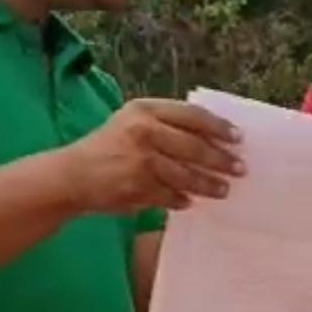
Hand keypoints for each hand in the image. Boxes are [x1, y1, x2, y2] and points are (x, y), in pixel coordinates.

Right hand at [60, 98, 245, 213]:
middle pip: (195, 146)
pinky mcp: (137, 186)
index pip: (192, 115)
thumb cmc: (109, 147)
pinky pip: (170, 195)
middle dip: (221, 159)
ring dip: (208, 184)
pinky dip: (182, 199)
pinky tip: (190, 202)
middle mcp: (144, 130)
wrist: (71, 175)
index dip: (219, 127)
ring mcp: (140, 159)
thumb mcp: (134, 123)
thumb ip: (167, 125)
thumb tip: (214, 138)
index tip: (238, 138)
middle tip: (239, 169)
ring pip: (186, 174)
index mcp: (145, 109)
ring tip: (223, 189)